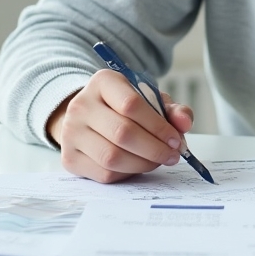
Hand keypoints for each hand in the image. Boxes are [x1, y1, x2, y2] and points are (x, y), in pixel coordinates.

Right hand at [46, 69, 194, 183]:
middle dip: (154, 148)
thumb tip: (185, 123)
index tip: (177, 139)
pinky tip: (139, 165)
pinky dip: (128, 173)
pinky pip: (104, 173)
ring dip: (143, 164)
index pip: (131, 104)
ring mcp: (71, 133)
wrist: (89, 117)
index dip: (158, 126)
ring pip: (112, 157)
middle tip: (173, 155)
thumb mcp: (150, 100)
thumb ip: (171, 109)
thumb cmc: (124, 107)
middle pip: (122, 133)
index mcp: (103, 82)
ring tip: (159, 161)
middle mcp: (81, 105)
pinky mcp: (69, 158)